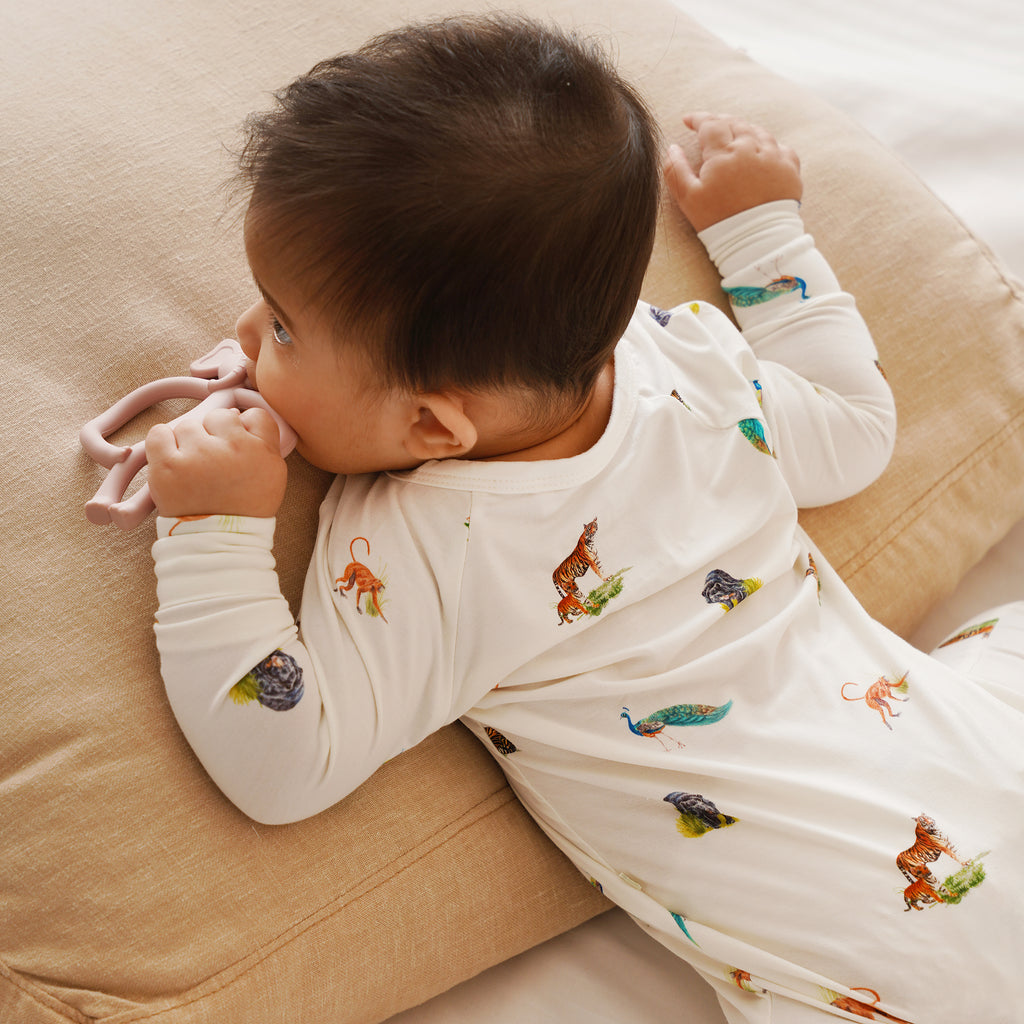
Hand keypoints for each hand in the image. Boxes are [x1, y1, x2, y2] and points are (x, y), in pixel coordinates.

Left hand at [146, 407, 287, 518]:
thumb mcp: (272, 474)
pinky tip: (172, 460)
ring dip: (189, 442)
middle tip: (213, 462)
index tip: (235, 446)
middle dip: (215, 436)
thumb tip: (237, 416)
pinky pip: (160, 433)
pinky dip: (163, 443)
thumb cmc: (245, 508)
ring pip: (190, 425)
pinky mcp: (168, 465)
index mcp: (261, 450)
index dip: (242, 429)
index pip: (254, 416)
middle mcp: (232, 448)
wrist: (219, 541)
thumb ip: (262, 441)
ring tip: (193, 467)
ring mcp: (198, 455)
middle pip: (219, 417)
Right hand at [664, 112, 802, 231]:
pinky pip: (780, 147)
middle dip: (720, 122)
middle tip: (709, 127)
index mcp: (724, 153)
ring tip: (734, 137)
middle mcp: (751, 148)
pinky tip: (761, 153)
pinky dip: (768, 145)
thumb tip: (672, 148)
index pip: (710, 124)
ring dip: (743, 130)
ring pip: (758, 131)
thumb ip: (676, 170)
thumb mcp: (688, 198)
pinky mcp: (790, 169)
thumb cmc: (719, 221)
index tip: (688, 120)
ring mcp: (773, 157)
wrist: (757, 241)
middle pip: (734, 123)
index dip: (697, 119)